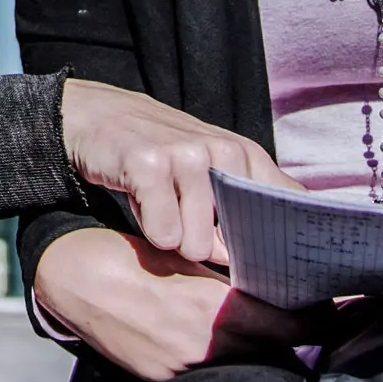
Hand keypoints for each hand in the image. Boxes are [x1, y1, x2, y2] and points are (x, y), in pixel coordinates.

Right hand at [34, 227, 331, 380]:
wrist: (72, 277)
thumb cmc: (128, 254)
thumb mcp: (182, 255)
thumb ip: (224, 273)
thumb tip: (267, 279)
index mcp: (210, 309)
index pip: (283, 323)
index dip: (316, 316)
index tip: (336, 306)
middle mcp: (201, 345)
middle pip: (272, 347)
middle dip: (296, 331)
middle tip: (318, 312)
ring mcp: (181, 365)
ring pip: (245, 358)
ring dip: (263, 342)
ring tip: (277, 320)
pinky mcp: (162, 375)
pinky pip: (212, 367)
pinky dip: (228, 351)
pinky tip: (231, 335)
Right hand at [60, 78, 302, 262]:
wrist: (95, 115)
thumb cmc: (159, 153)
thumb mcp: (208, 169)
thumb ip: (241, 205)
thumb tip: (267, 264)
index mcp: (245, 156)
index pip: (287, 206)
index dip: (284, 243)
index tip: (274, 266)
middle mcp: (222, 151)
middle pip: (236, 243)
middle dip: (211, 248)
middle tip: (184, 216)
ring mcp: (187, 156)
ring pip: (197, 245)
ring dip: (173, 239)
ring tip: (159, 203)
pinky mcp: (150, 165)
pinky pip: (164, 235)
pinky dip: (150, 230)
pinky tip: (140, 199)